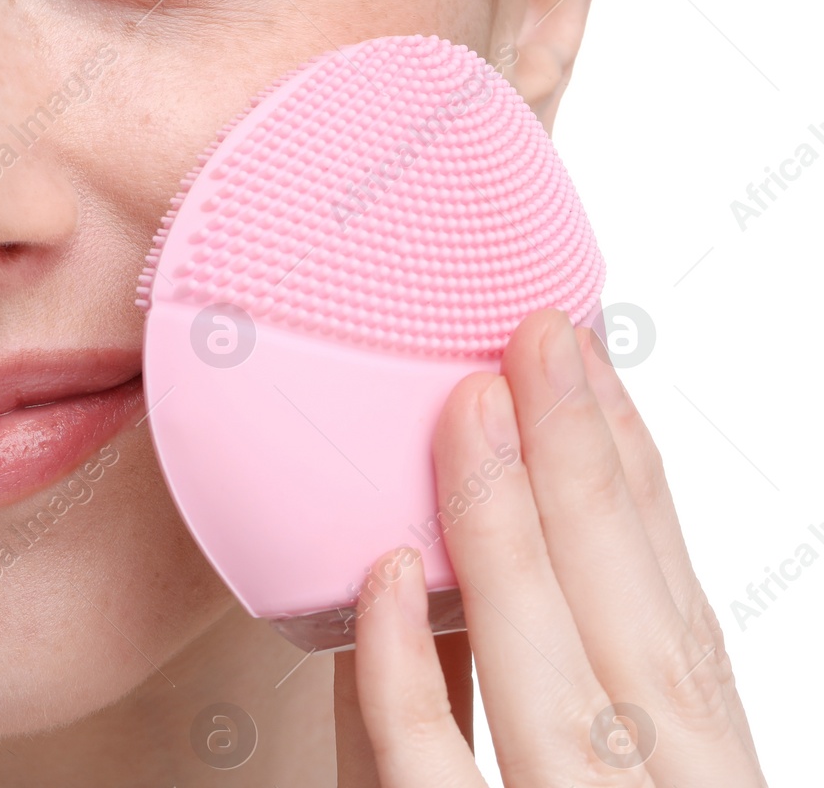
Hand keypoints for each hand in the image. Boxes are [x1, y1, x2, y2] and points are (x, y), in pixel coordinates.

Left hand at [349, 307, 766, 785]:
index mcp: (695, 780)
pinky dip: (408, 680)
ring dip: (509, 534)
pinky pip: (431, 783)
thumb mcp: (591, 784)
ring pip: (554, 687)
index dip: (637, 486)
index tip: (595, 365)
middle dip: (586, 469)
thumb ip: (550, 698)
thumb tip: (451, 564)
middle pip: (633, 629)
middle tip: (539, 334)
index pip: (675, 620)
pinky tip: (381, 577)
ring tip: (470, 404)